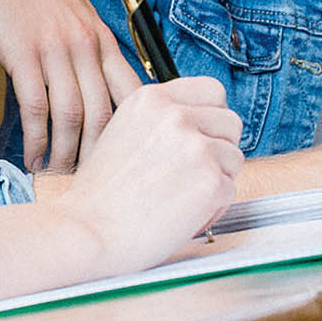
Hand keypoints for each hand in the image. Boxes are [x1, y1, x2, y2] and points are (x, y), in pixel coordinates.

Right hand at [0, 0, 141, 170]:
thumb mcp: (73, 12)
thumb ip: (88, 48)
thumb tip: (97, 89)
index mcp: (101, 38)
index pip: (133, 94)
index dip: (133, 134)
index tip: (126, 161)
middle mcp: (85, 45)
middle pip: (105, 115)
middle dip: (100, 156)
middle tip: (91, 184)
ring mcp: (55, 48)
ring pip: (72, 116)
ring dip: (65, 154)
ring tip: (57, 178)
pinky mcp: (23, 52)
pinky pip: (35, 106)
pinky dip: (35, 138)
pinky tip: (30, 156)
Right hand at [54, 78, 242, 271]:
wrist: (87, 230)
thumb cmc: (99, 193)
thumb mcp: (121, 132)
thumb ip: (159, 122)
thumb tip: (195, 126)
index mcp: (152, 99)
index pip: (212, 90)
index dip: (211, 115)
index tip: (200, 136)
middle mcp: (176, 116)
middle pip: (230, 122)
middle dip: (218, 148)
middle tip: (191, 173)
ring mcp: (196, 147)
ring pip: (235, 158)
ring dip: (216, 178)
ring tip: (182, 196)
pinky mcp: (210, 182)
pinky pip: (230, 191)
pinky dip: (213, 208)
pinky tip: (182, 215)